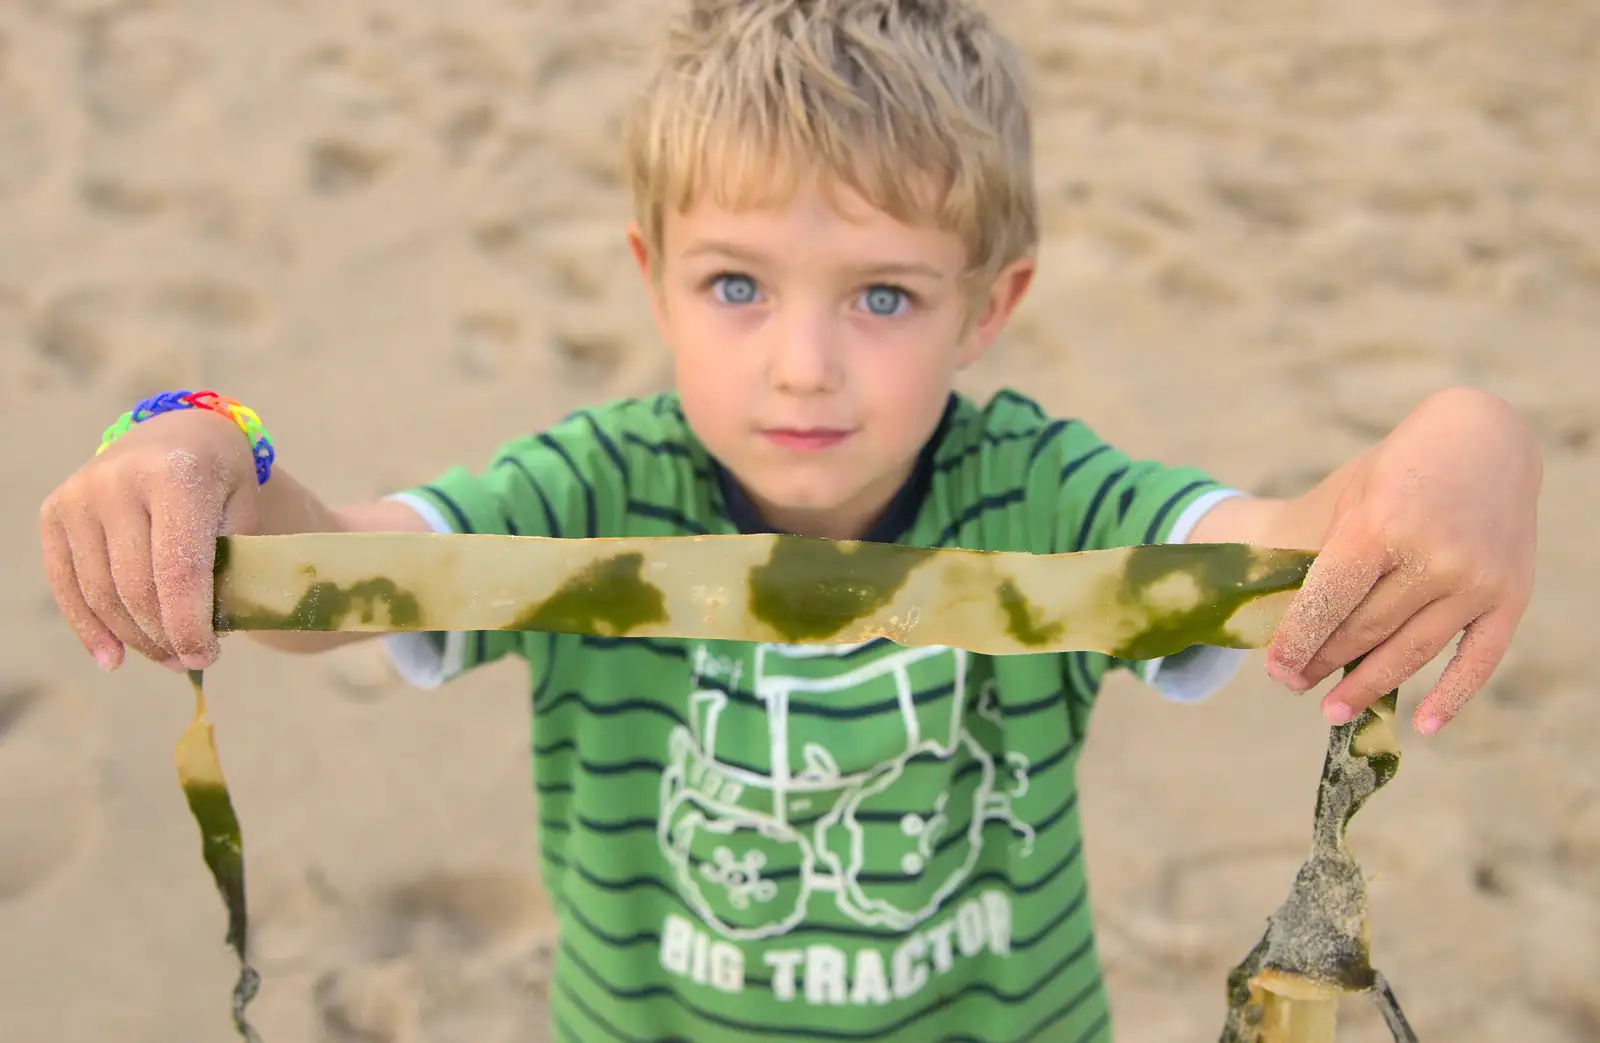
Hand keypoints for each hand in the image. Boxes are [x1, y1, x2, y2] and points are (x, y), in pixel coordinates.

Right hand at [39, 409, 261, 672]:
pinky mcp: (55, 511)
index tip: (206, 657)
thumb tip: (207, 636)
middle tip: (191, 661)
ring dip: (134, 637)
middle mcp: (119, 481)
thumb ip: (230, 565)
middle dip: (165, 636)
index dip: (190, 625)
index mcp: (176, 475)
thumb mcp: (243, 510)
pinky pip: (67, 584)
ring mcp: (80, 495)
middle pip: (137, 588)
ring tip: (166, 657)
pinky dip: (89, 628)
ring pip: (101, 593)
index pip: (179, 570)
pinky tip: (113, 658)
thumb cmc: (221, 480)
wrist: (178, 434)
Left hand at [1265, 388, 1540, 733]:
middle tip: (1293, 686)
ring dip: (1368, 685)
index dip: (1297, 639)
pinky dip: (1452, 698)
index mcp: (1383, 524)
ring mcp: (1477, 580)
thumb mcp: (1356, 495)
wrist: (1486, 439)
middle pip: (1366, 629)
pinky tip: (1422, 725)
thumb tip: (1304, 631)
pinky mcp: (1511, 596)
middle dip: (1323, 661)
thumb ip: (1335, 557)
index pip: (1329, 599)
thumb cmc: (1403, 467)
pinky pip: (1479, 660)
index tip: (1275, 669)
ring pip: (1412, 650)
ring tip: (1332, 710)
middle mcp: (1434, 557)